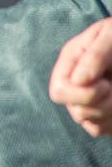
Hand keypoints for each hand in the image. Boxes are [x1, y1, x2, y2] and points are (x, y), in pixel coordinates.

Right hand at [50, 17, 111, 135]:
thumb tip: (79, 81)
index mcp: (70, 62)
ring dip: (111, 114)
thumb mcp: (110, 36)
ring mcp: (87, 100)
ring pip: (90, 125)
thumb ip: (95, 55)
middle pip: (76, 112)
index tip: (107, 84)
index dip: (84, 94)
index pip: (59, 92)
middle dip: (103, 106)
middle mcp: (74, 84)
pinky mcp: (100, 114)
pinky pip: (100, 130)